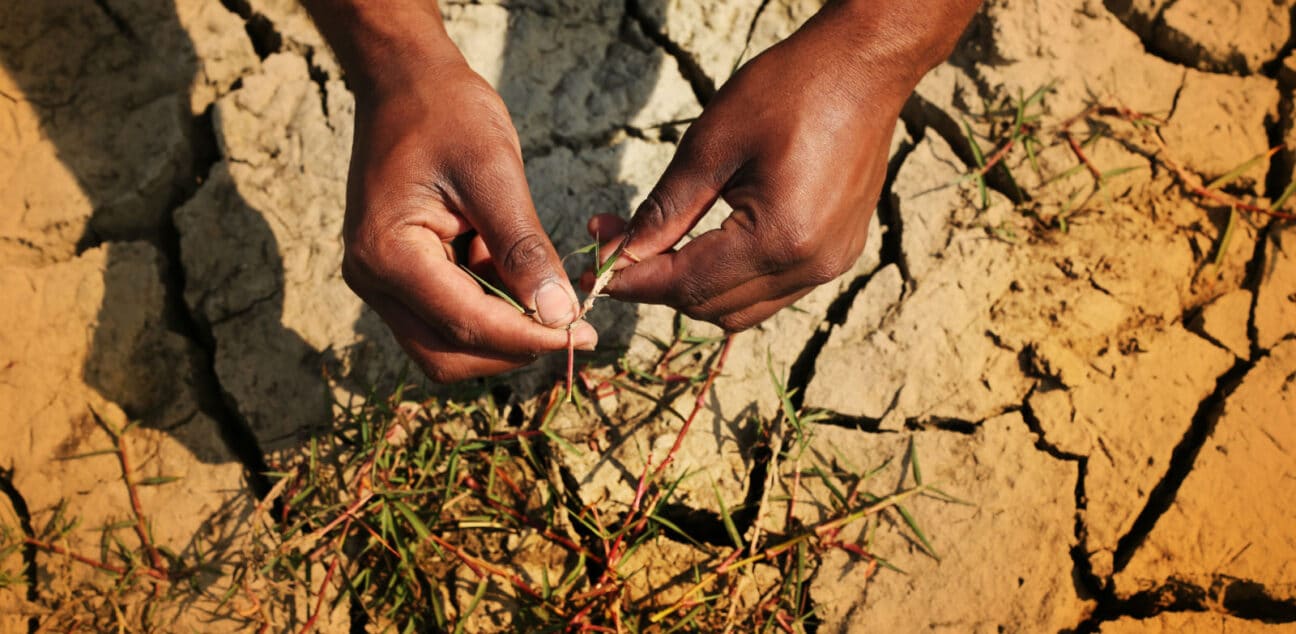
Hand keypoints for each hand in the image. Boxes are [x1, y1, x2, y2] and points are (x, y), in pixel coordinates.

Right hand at [340, 52, 595, 382]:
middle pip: (447, 354)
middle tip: (571, 327)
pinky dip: (489, 307)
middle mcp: (372, 278)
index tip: (584, 334)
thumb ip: (523, 248)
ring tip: (546, 291)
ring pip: (446, 343)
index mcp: (387, 253)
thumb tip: (559, 313)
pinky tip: (517, 271)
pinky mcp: (397, 275)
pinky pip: (445, 315)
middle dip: (511, 348)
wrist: (405, 81)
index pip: (465, 324)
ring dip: (500, 331)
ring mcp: (380, 280)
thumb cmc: (447, 113)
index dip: (528, 338)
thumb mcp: (494, 173)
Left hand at [585, 0, 968, 331]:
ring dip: (693, 287)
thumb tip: (620, 255)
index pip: (687, 285)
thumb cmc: (788, 90)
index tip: (593, 268)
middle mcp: (810, 265)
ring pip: (740, 310)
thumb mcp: (711, 144)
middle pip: (711, 308)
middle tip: (615, 242)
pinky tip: (707, 242)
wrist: (862, 68)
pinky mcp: (837, 256)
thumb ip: (665, 210)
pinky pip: (771, 292)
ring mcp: (829, 265)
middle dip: (657, 283)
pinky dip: (730, 280)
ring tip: (656, 243)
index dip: (633, 281)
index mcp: (779, 238)